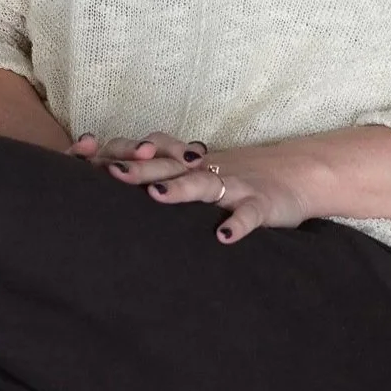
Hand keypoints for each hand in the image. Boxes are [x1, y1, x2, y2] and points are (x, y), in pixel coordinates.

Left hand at [67, 131, 312, 244]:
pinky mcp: (262, 203)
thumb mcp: (204, 173)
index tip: (91, 161)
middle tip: (111, 174)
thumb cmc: (242, 177)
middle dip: (140, 167)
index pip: (153, 153)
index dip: (124, 154)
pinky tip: (225, 237)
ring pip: (205, 183)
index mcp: (191, 164)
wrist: (299, 172)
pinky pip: (250, 213)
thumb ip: (169, 177)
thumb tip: (119, 186)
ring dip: (182, 189)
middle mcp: (209, 169)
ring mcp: (236, 185)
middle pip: (170, 164)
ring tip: (157, 196)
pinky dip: (238, 224)